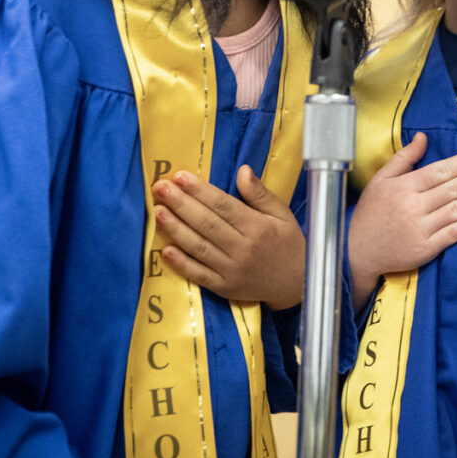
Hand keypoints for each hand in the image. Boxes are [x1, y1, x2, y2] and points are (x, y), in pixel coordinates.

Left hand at [152, 165, 306, 308]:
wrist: (298, 283)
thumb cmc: (288, 243)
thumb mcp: (282, 214)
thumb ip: (260, 193)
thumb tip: (243, 170)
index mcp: (258, 227)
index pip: (224, 206)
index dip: (200, 191)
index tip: (180, 176)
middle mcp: (243, 248)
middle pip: (207, 223)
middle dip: (181, 204)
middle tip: (160, 188)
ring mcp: (232, 270)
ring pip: (199, 247)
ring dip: (176, 229)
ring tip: (158, 211)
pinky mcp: (224, 287)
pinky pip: (199, 274)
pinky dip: (181, 263)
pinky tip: (165, 250)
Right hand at [347, 132, 456, 311]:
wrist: (358, 251)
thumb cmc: (371, 213)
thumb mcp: (381, 179)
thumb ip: (404, 158)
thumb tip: (423, 137)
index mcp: (404, 187)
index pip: (441, 170)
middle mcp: (414, 206)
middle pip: (453, 188)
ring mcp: (420, 229)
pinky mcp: (425, 249)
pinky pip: (452, 234)